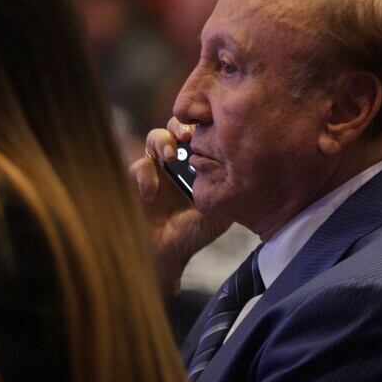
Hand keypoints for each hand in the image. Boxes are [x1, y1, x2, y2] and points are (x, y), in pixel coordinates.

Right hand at [129, 118, 231, 297]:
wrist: (167, 256)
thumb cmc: (192, 234)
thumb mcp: (219, 212)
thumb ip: (229, 192)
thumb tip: (247, 172)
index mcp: (194, 163)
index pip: (198, 133)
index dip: (202, 126)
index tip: (209, 130)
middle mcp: (173, 162)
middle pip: (175, 127)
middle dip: (180, 125)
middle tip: (188, 135)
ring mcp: (153, 170)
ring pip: (154, 138)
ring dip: (161, 141)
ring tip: (169, 156)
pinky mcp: (134, 182)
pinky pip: (138, 167)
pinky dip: (145, 177)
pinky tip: (151, 195)